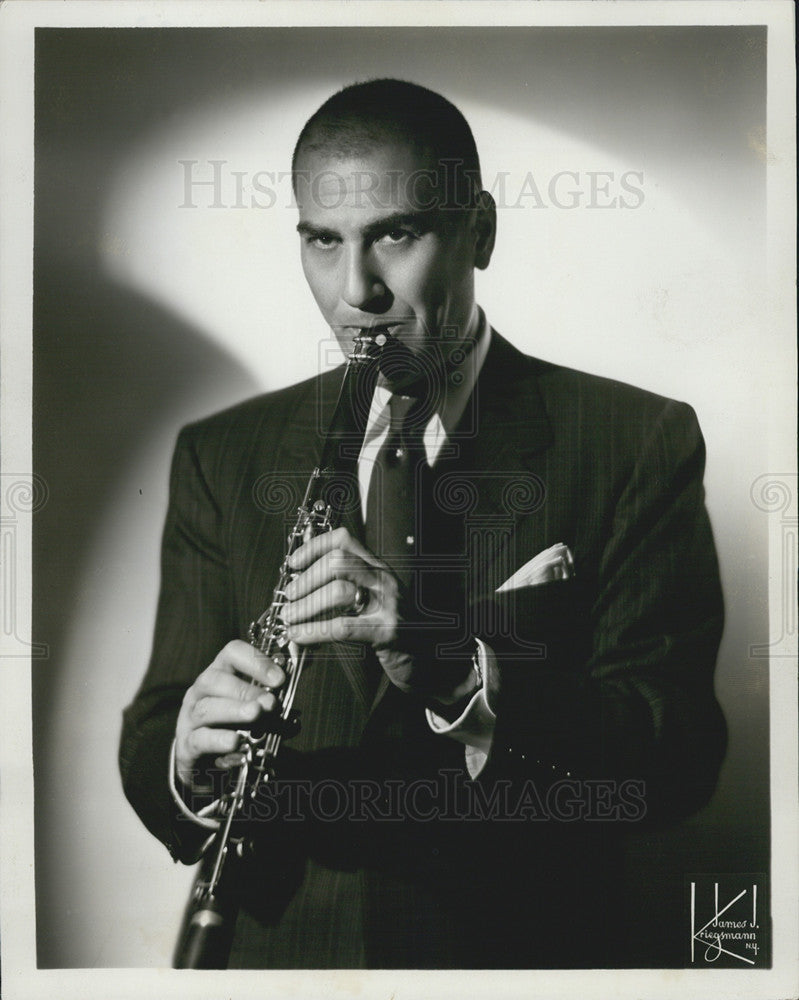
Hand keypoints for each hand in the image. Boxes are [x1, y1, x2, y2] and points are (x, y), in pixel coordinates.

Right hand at [175, 640, 285, 787]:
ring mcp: (190, 719)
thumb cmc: (234, 727)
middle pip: (215, 680)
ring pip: (206, 708)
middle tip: (270, 704)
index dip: (256, 661)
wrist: (206, 764)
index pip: (232, 653)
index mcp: (220, 674)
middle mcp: (200, 692)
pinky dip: (218, 740)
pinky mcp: (187, 746)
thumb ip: (274, 695)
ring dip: (234, 710)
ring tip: (256, 715)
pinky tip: (236, 742)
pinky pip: (199, 739)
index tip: (280, 679)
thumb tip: (302, 678)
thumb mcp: (253, 706)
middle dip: (246, 690)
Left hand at [282, 526, 473, 703]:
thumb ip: (344, 590)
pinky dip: (314, 631)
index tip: (293, 563)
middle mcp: (384, 580)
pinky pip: (342, 627)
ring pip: (338, 591)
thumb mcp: (371, 602)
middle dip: (306, 579)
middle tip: (289, 596)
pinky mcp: (387, 632)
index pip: (344, 540)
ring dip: (306, 605)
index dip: (314, 546)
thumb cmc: (393, 630)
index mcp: (378, 569)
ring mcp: (388, 605)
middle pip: (337, 562)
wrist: (429, 661)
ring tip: (290, 618)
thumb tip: (300, 585)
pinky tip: (299, 636)